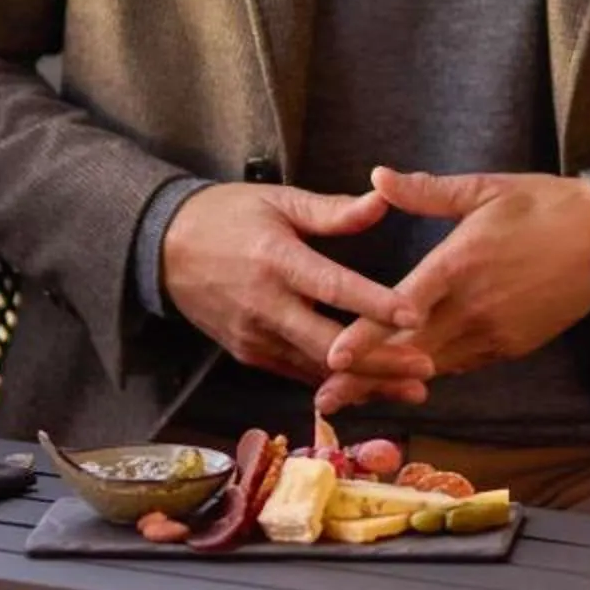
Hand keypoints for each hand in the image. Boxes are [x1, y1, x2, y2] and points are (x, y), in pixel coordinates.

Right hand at [158, 183, 427, 390]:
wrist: (163, 248)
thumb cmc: (227, 216)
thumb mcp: (278, 201)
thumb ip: (332, 210)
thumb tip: (383, 202)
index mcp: (275, 259)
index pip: (332, 286)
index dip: (374, 303)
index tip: (414, 314)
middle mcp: (264, 305)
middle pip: (328, 343)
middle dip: (379, 362)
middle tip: (426, 370)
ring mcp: (254, 336)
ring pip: (315, 367)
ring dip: (364, 380)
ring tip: (411, 389)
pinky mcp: (248, 354)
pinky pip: (297, 372)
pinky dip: (333, 381)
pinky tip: (369, 388)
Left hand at [312, 168, 589, 416]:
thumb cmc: (544, 206)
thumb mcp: (485, 189)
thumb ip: (427, 191)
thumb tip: (377, 177)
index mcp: (461, 264)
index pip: (403, 306)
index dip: (366, 335)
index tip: (331, 356)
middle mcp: (474, 307)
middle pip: (409, 350)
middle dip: (364, 376)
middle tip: (324, 397)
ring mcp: (494, 333)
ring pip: (432, 365)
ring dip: (391, 381)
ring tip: (351, 397)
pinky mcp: (510, 347)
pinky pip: (459, 364)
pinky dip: (429, 372)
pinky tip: (401, 380)